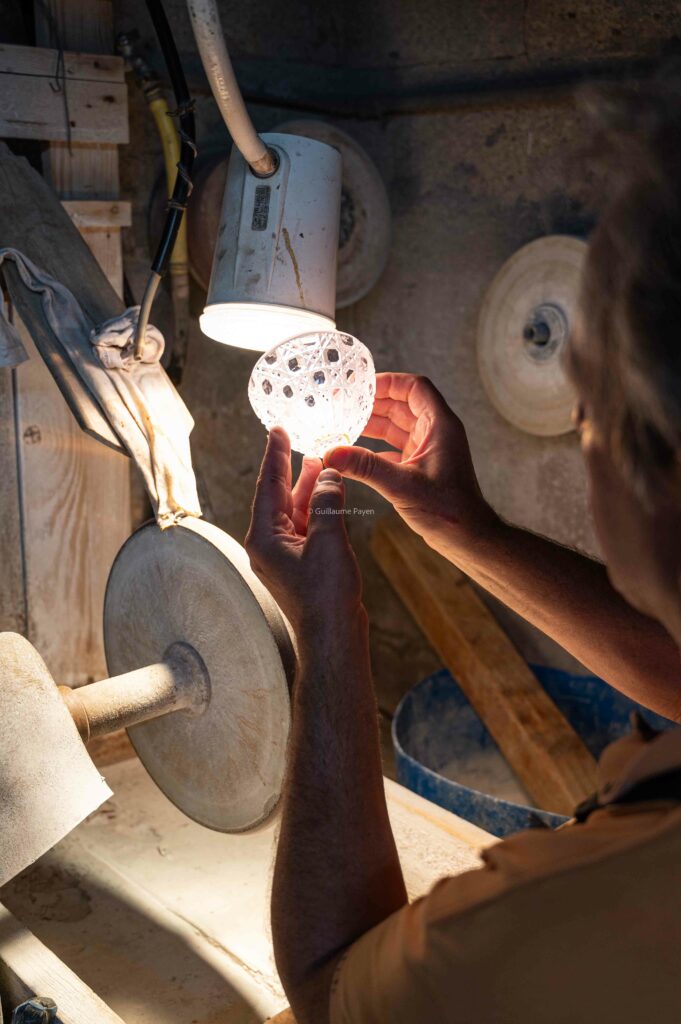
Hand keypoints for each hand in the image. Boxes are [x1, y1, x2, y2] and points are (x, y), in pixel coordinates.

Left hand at [245, 427, 363, 641]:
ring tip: (318, 460)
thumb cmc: (326, 595)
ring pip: (293, 510)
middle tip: (295, 437)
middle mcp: (268, 544)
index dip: (274, 455)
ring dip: (306, 486)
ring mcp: (284, 554)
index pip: (267, 485)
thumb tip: (329, 474)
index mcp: (264, 537)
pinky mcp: (301, 563)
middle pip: (276, 495)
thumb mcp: (328, 540)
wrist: (333, 637)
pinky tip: (329, 492)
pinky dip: (316, 506)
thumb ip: (328, 502)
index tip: (278, 430)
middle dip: (289, 467)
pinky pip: (305, 526)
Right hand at [324, 372, 498, 553]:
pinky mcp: (420, 467)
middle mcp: (435, 433)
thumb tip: (331, 453)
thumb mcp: (403, 486)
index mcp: (440, 426)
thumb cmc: (448, 511)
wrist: (468, 539)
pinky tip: (352, 453)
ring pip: (396, 427)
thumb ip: (366, 468)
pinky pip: (393, 448)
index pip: (414, 388)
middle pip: (401, 404)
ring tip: (342, 423)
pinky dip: (374, 447)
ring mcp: (427, 450)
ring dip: (371, 424)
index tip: (360, 386)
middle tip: (342, 403)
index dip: (388, 382)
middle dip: (372, 403)